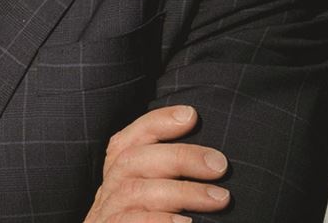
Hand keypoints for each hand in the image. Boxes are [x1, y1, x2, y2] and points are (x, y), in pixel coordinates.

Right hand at [83, 105, 229, 222]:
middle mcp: (109, 191)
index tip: (191, 115)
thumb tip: (213, 158)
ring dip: (181, 192)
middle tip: (220, 164)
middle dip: (179, 157)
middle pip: (135, 160)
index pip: (130, 138)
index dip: (157, 122)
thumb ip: (167, 177)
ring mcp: (107, 216)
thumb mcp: (153, 197)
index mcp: (119, 175)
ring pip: (136, 192)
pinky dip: (161, 222)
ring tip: (220, 198)